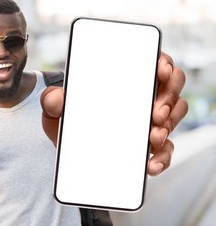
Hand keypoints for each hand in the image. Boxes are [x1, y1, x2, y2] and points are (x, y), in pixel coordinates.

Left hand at [40, 51, 188, 175]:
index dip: (162, 63)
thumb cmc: (66, 121)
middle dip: (169, 98)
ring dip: (169, 125)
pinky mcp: (148, 145)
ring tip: (152, 137)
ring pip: (174, 115)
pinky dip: (163, 157)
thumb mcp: (55, 110)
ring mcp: (147, 121)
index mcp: (123, 80)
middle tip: (155, 112)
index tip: (160, 71)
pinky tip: (150, 164)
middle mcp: (140, 96)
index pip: (152, 62)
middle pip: (171, 87)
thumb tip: (55, 97)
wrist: (68, 150)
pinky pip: (166, 149)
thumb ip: (51, 101)